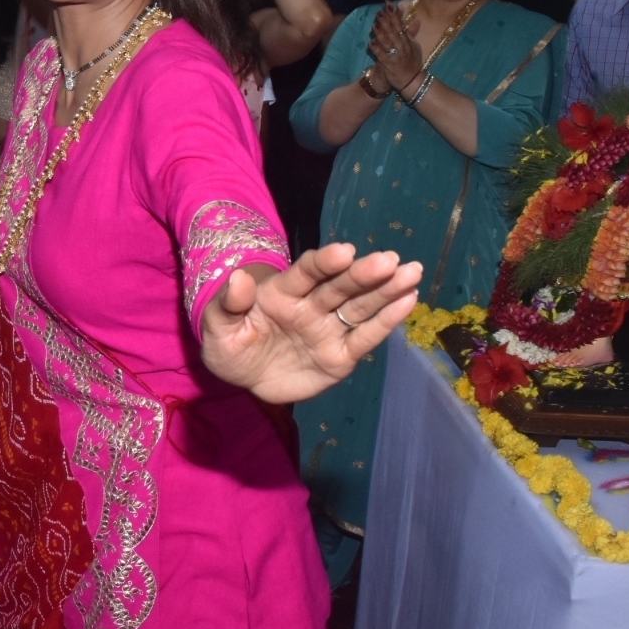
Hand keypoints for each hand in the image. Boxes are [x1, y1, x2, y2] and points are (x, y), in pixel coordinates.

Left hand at [200, 243, 423, 403]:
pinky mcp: (341, 356)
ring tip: (411, 272)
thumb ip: (227, 304)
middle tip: (390, 260)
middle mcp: (311, 306)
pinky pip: (365, 337)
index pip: (306, 273)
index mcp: (282, 292)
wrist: (244, 377)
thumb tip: (238, 278)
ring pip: (359, 307)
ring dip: (386, 290)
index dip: (324, 262)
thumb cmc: (230, 344)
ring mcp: (328, 329)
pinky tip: (408, 300)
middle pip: (340, 287)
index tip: (344, 251)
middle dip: (364, 274)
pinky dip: (386, 321)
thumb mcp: (217, 327)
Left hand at [367, 3, 421, 93]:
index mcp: (407, 41)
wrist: (413, 81)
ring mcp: (397, 56)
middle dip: (386, 21)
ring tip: (374, 24)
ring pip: (388, 43)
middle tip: (379, 12)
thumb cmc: (412, 63)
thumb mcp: (415, 47)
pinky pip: (383, 56)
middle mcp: (402, 47)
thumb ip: (412, 33)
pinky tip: (370, 43)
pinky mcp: (390, 65)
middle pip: (393, 32)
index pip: (400, 25)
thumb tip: (416, 20)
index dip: (394, 15)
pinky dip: (377, 50)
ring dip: (381, 33)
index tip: (388, 5)